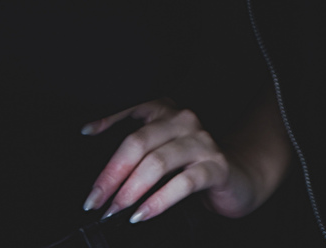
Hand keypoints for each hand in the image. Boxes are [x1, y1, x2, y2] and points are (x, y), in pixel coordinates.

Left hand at [80, 97, 263, 223]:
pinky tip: (142, 214)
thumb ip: (138, 150)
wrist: (239, 177)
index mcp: (166, 111)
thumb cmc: (193, 164)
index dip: (107, 122)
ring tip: (115, 210)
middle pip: (138, 142)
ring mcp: (200, 142)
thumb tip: (102, 172)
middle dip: (112, 173)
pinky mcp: (215, 167)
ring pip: (157, 162)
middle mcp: (182, 121)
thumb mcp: (163, 150)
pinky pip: (182, 183)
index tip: (86, 135)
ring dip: (131, 190)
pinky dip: (158, 201)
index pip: (131, 112)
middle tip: (95, 199)